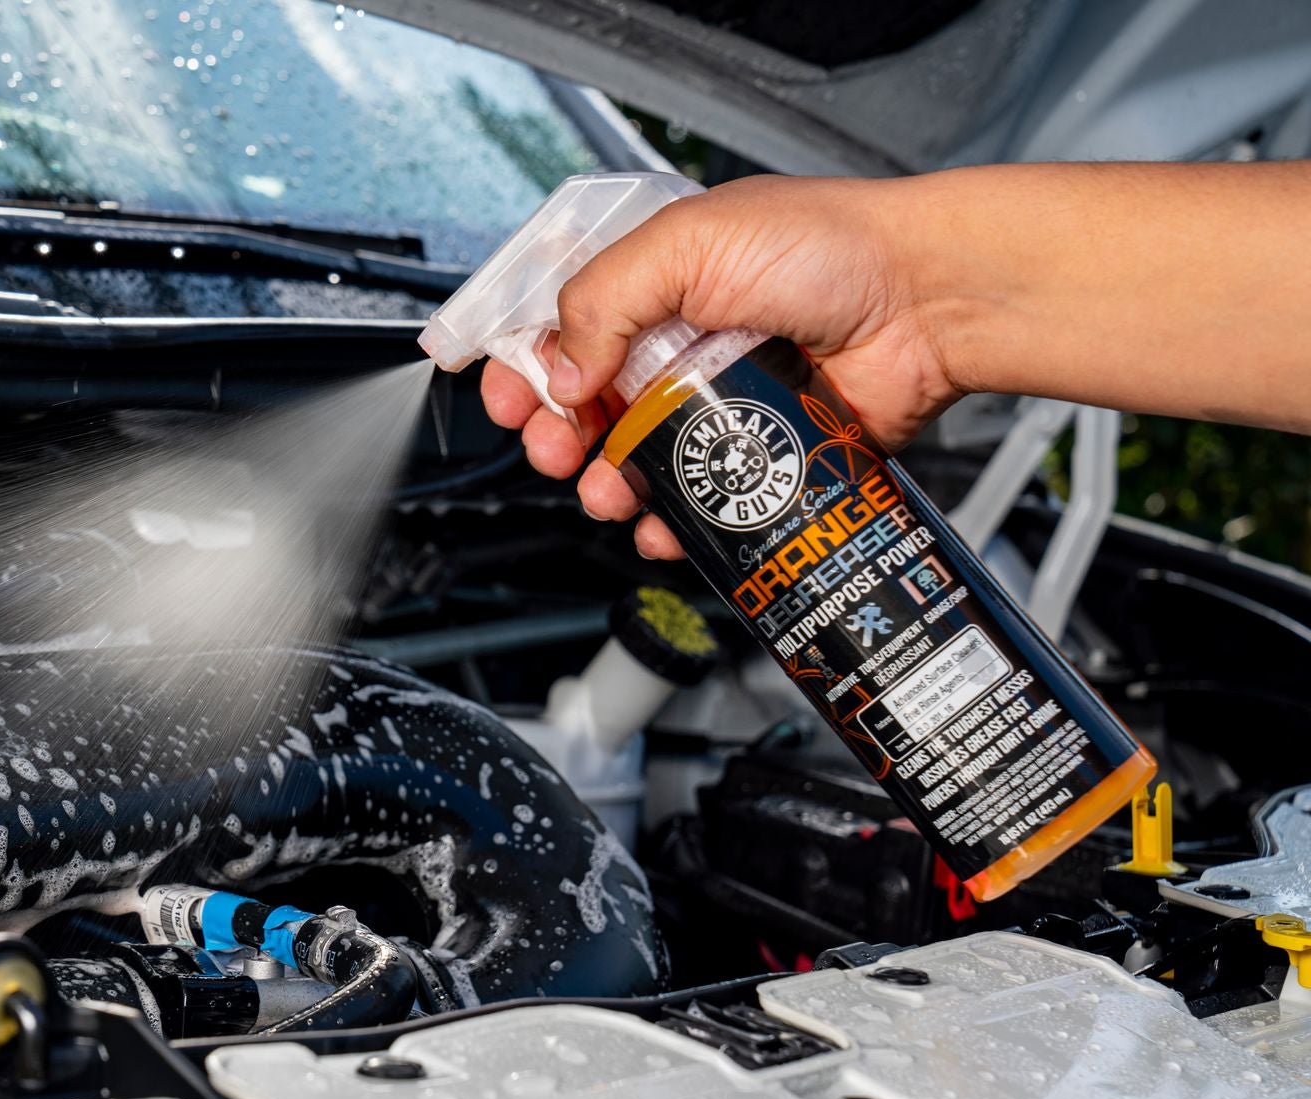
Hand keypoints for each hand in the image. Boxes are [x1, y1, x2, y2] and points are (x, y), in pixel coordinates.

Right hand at [480, 174, 958, 557]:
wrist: (927, 303)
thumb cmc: (832, 248)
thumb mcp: (690, 243)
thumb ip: (606, 297)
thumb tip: (562, 367)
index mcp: (656, 275)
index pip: (561, 320)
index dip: (522, 360)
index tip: (503, 394)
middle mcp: (679, 336)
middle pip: (585, 400)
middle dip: (554, 432)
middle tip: (553, 446)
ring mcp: (716, 396)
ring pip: (632, 458)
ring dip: (605, 483)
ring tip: (608, 490)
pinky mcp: (759, 449)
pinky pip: (697, 498)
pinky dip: (668, 521)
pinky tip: (661, 524)